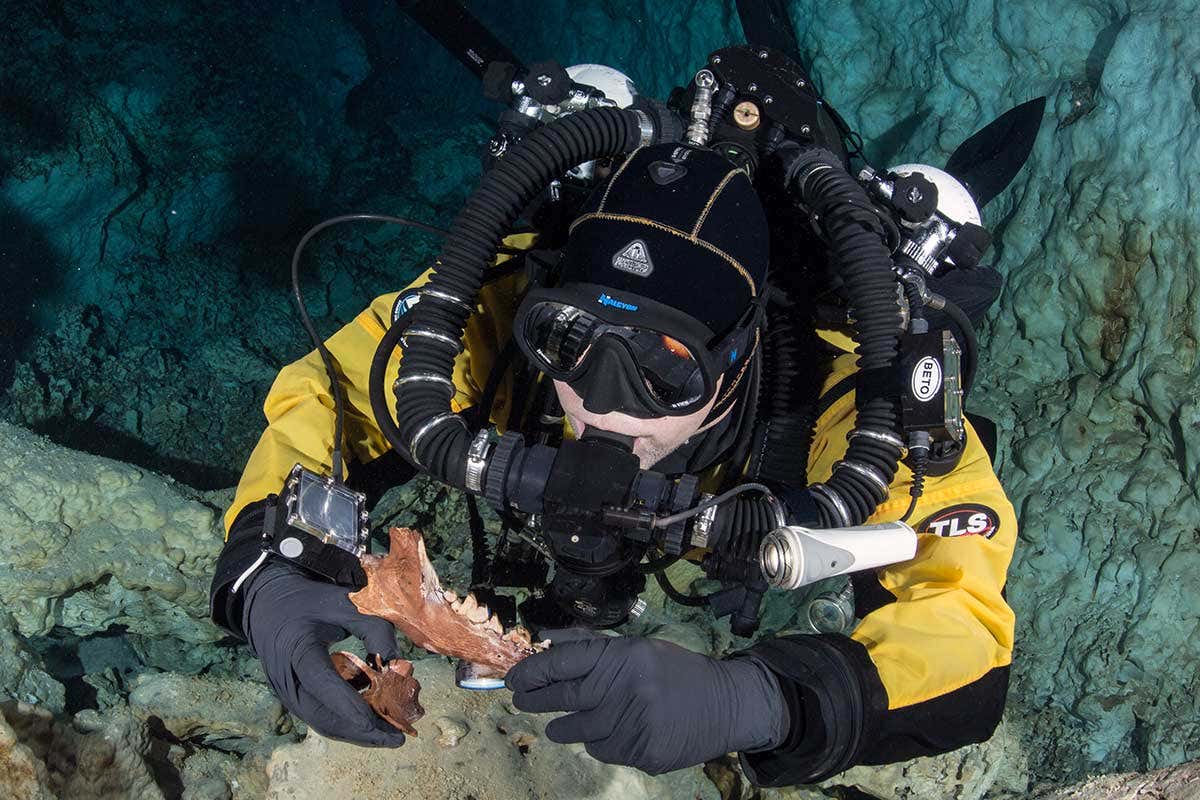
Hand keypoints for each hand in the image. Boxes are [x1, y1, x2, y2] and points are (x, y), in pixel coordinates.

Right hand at [240, 560, 407, 746]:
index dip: (347, 702)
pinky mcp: (293, 699)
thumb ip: (374, 628)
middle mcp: (286, 677)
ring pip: (322, 722)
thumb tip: (397, 664)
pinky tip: (374, 722)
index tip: (374, 720)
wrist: (269, 607)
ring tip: (390, 735)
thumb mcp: (344, 603)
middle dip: (360, 731)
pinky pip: (320, 717)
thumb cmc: (311, 602)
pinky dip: (347, 723)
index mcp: (296, 646)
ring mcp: (286, 692)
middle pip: (321, 715)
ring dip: (357, 732)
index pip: (320, 680)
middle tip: (397, 738)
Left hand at [506, 628, 788, 773]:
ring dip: (562, 726)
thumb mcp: (636, 648)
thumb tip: (546, 638)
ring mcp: (633, 722)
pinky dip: (597, 742)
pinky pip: (601, 750)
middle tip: (521, 700)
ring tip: (557, 723)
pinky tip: (607, 732)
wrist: (725, 703)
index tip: (513, 678)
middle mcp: (625, 687)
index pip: (563, 661)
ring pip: (578, 729)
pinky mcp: (642, 751)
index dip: (533, 670)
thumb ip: (590, 644)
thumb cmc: (674, 671)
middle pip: (564, 696)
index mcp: (622, 655)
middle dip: (535, 699)